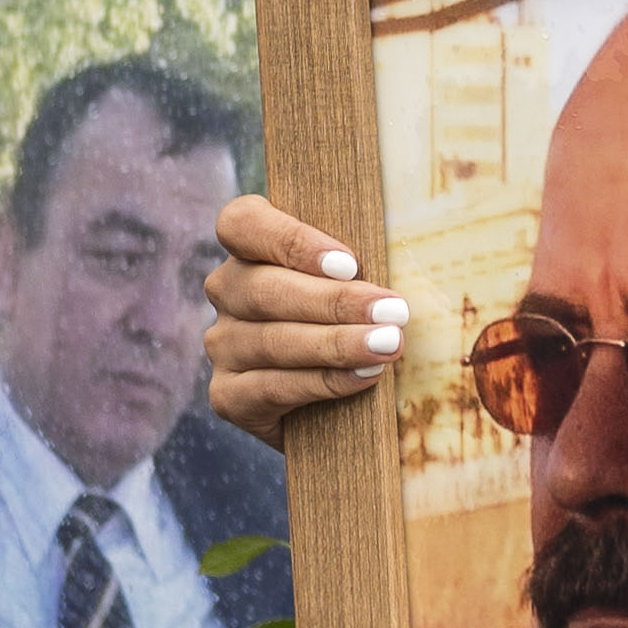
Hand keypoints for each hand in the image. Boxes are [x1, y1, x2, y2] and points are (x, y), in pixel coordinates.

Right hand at [205, 194, 408, 441]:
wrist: (336, 405)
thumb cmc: (356, 321)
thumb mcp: (358, 284)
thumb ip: (362, 270)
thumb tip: (405, 264)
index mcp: (250, 249)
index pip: (242, 223)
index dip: (291, 240)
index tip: (349, 264)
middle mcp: (227, 291)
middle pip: (264, 288)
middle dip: (334, 302)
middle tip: (392, 311)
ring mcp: (222, 344)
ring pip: (271, 341)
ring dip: (335, 344)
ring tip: (387, 345)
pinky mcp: (228, 395)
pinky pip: (270, 387)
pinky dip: (322, 382)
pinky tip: (362, 375)